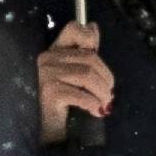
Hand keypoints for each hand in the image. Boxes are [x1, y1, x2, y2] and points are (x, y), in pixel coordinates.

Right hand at [36, 21, 114, 141]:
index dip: (89, 38)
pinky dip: (93, 104)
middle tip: (109, 94)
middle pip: (89, 58)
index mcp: (54, 50)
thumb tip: (93, 26)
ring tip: (105, 104)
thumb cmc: (67, 101)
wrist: (52, 130)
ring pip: (88, 75)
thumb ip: (86, 51)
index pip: (73, 29)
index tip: (98, 58)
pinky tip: (95, 111)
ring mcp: (46, 75)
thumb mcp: (78, 74)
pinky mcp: (49, 92)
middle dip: (106, 78)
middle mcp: (47, 58)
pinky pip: (81, 94)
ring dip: (102, 93)